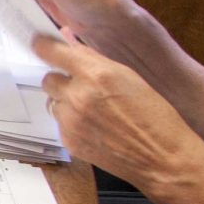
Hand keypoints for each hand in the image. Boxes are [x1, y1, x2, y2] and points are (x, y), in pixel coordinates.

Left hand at [33, 36, 203, 193]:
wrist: (162, 158)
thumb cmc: (156, 116)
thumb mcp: (130, 78)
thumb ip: (97, 61)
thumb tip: (72, 45)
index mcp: (96, 75)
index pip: (52, 53)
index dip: (45, 47)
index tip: (41, 44)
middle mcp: (78, 96)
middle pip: (49, 79)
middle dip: (63, 80)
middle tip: (82, 86)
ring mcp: (71, 121)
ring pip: (54, 102)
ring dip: (67, 102)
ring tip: (95, 111)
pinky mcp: (69, 141)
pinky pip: (60, 123)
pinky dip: (72, 123)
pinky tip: (96, 128)